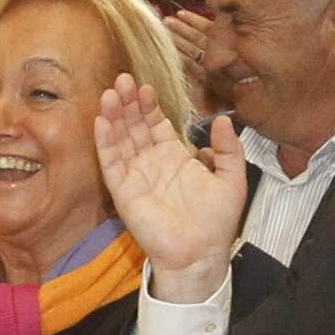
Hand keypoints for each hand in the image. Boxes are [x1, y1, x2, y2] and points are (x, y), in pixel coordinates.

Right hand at [93, 72, 249, 288]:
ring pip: (120, 139)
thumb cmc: (216, 222)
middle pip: (134, 126)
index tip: (145, 86)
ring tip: (111, 93)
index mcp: (174, 157)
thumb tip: (223, 119)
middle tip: (123, 80)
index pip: (156, 124)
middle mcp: (151, 163)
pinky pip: (110, 163)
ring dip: (114, 116)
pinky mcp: (123, 191)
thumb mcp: (232, 179)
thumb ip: (229, 149)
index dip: (149, 106)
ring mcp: (135, 176)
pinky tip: (102, 120)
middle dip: (128, 103)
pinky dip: (105, 141)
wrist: (200, 254)